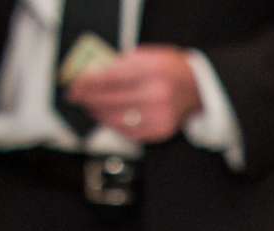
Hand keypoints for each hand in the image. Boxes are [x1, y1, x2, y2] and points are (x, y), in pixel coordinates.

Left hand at [67, 46, 203, 142]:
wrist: (198, 87)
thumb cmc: (170, 69)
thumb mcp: (147, 54)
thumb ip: (122, 64)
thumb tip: (93, 76)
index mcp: (152, 69)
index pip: (111, 78)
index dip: (89, 84)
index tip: (75, 86)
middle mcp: (157, 93)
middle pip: (111, 100)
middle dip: (89, 99)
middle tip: (76, 98)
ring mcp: (160, 114)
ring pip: (118, 118)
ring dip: (99, 114)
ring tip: (90, 108)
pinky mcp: (162, 130)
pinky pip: (130, 132)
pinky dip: (114, 125)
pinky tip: (107, 118)